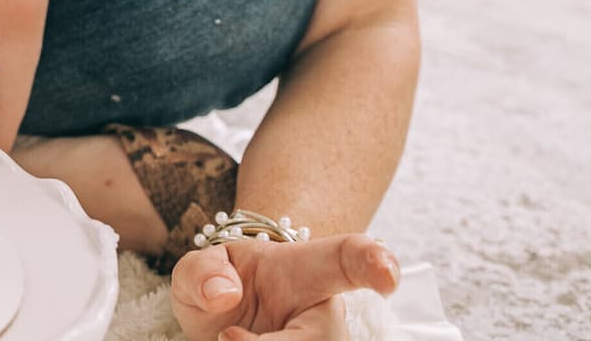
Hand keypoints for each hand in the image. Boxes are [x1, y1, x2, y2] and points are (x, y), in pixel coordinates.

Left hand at [169, 233, 399, 340]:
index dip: (374, 264)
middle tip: (227, 337)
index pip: (349, 258)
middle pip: (323, 339)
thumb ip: (203, 271)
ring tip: (229, 339)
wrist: (225, 319)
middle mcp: (326, 315)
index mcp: (308, 271)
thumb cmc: (223, 286)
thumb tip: (224, 293)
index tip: (388, 277)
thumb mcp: (202, 268)